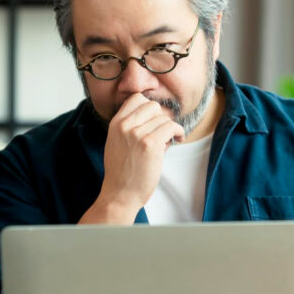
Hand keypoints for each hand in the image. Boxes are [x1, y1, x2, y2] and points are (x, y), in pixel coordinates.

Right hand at [86, 93, 184, 222]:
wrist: (120, 194)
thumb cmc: (122, 173)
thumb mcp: (116, 143)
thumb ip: (129, 127)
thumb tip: (156, 116)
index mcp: (115, 124)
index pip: (136, 98)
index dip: (150, 107)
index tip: (156, 119)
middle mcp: (124, 126)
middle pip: (152, 106)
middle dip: (161, 118)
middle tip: (163, 132)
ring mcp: (136, 134)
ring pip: (164, 118)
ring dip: (170, 128)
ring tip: (168, 141)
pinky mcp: (150, 144)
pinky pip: (171, 127)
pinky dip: (178, 132)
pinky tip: (178, 140)